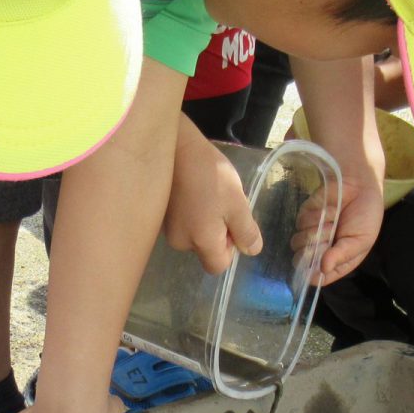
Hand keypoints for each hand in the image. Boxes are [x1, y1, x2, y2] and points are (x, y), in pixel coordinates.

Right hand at [163, 135, 261, 274]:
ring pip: (196, 235)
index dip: (231, 249)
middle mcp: (180, 242)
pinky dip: (193, 212)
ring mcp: (168, 228)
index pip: (219, 265)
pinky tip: (195, 190)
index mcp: (200, 242)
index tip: (232, 222)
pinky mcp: (162, 215)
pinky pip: (184, 223)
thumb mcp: (237, 203)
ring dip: (206, 220)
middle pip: (206, 250)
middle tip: (223, 202)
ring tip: (208, 193)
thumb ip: (245, 232)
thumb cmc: (210, 175)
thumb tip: (251, 251)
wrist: (176, 147)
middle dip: (219, 232)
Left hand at [303, 170, 382, 284]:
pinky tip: (331, 210)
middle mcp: (320, 251)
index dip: (313, 274)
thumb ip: (341, 256)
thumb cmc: (365, 217)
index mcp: (335, 261)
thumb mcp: (360, 241)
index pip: (316, 278)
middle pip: (301, 262)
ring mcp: (310, 233)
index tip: (319, 264)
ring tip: (334, 222)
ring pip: (298, 242)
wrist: (361, 186)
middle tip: (331, 237)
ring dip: (318, 232)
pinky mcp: (305, 216)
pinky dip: (317, 216)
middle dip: (315, 250)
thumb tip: (323, 270)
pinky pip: (300, 223)